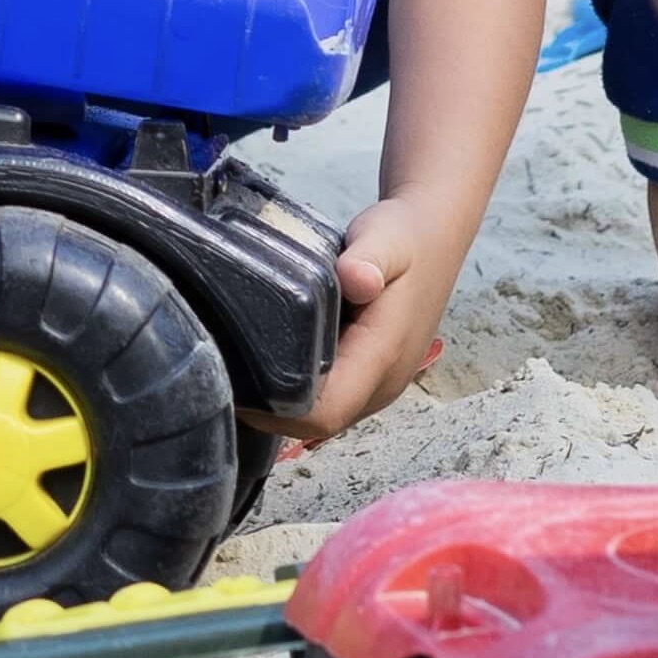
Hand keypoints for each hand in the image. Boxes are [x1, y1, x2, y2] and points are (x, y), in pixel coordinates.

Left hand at [258, 197, 461, 442]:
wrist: (433, 234)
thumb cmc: (405, 237)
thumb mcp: (386, 237)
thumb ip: (369, 257)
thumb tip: (356, 279)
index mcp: (384, 355)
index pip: (326, 412)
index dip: (278, 414)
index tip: (238, 389)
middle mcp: (384, 381)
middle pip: (318, 423)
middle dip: (271, 413)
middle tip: (224, 377)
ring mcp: (379, 382)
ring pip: (324, 414)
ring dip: (284, 404)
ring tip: (239, 370)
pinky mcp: (372, 374)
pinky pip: (331, 397)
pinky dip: (299, 390)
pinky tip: (270, 363)